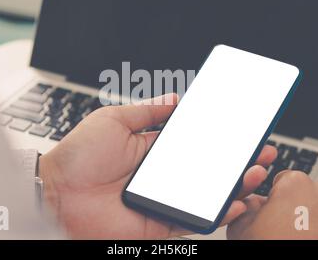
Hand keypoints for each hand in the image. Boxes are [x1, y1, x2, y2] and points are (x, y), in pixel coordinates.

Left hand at [40, 94, 276, 238]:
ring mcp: (164, 197)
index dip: (219, 134)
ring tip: (257, 169)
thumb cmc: (78, 155)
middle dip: (237, 157)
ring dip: (236, 182)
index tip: (241, 125)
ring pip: (208, 192)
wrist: (57, 193)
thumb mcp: (114, 120)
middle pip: (208, 166)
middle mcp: (162, 173)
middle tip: (261, 147)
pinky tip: (237, 200)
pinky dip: (219, 211)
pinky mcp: (162, 221)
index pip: (195, 140)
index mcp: (152, 148)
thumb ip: (147, 110)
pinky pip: (196, 217)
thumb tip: (175, 97)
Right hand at [226, 171, 317, 239]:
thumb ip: (247, 205)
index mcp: (295, 183)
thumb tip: (253, 202)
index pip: (282, 180)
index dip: (276, 199)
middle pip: (308, 193)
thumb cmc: (274, 248)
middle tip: (288, 231)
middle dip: (299, 208)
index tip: (275, 214)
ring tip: (306, 241)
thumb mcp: (242, 228)